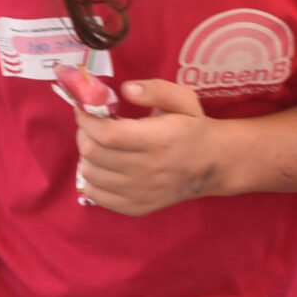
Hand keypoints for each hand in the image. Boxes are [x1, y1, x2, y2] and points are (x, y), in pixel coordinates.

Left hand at [74, 80, 221, 215]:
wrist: (212, 164)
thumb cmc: (193, 127)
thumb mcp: (183, 99)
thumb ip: (155, 90)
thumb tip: (125, 89)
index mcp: (158, 140)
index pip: (108, 134)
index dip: (87, 120)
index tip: (83, 109)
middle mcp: (148, 170)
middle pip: (94, 153)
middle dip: (84, 133)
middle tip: (90, 124)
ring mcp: (140, 192)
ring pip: (90, 173)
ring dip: (86, 155)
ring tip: (97, 143)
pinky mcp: (135, 207)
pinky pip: (96, 194)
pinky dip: (91, 177)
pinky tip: (102, 165)